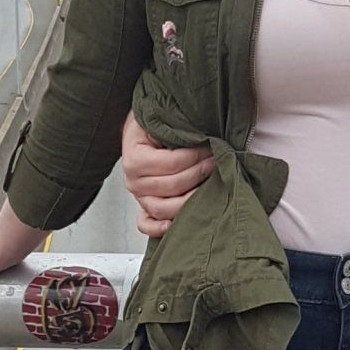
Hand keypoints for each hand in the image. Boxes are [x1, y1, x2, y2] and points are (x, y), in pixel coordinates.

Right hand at [121, 109, 213, 240]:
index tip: (211, 146)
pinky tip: (175, 224)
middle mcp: (133, 181)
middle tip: (215, 161)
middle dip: (199, 173)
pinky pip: (147, 225)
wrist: (140, 130)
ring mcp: (139, 197)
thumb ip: (178, 132)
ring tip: (208, 183)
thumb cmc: (151, 126)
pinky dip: (159, 228)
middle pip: (172, 186)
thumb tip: (206, 138)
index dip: (195, 157)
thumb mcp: (161, 121)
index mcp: (134, 158)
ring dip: (190, 198)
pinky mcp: (145, 207)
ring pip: (164, 208)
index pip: (171, 164)